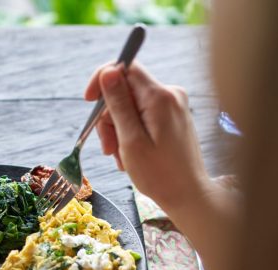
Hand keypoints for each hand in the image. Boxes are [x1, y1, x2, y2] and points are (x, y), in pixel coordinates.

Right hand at [84, 62, 216, 218]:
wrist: (188, 196)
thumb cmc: (159, 175)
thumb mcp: (131, 140)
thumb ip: (119, 104)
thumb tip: (108, 72)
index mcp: (160, 97)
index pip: (125, 67)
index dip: (102, 79)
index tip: (89, 102)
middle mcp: (170, 94)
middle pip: (126, 90)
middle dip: (110, 117)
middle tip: (108, 148)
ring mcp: (174, 106)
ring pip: (132, 106)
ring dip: (119, 130)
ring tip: (121, 158)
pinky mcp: (173, 117)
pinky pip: (144, 116)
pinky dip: (132, 133)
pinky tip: (132, 155)